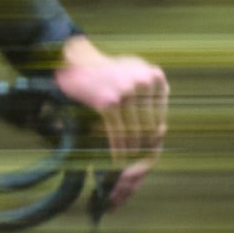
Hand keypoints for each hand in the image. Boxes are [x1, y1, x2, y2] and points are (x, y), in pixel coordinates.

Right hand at [51, 36, 167, 211]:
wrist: (73, 61)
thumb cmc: (103, 72)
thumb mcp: (134, 74)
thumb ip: (149, 95)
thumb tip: (160, 130)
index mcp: (155, 77)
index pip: (160, 118)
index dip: (154, 142)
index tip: (146, 158)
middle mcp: (145, 82)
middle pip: (150, 129)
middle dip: (142, 153)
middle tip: (136, 171)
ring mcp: (127, 92)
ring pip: (135, 134)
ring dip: (130, 156)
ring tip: (126, 169)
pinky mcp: (109, 102)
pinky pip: (117, 134)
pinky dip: (117, 151)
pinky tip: (115, 162)